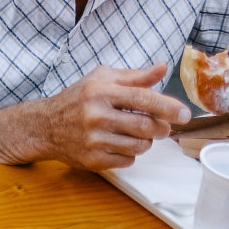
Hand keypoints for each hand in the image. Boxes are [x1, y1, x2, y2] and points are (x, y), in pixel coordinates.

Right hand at [35, 63, 190, 170]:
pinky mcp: (91, 159)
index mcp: (100, 91)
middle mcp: (95, 116)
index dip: (168, 107)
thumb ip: (133, 76)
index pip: (143, 98)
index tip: (185, 115)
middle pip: (146, 126)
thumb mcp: (101, 79)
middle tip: (160, 127)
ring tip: (137, 134)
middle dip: (160, 128)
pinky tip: (119, 144)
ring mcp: (92, 140)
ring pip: (139, 146)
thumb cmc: (76, 99)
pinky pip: (127, 160)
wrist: (43, 126)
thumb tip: (162, 68)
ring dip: (145, 142)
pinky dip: (129, 154)